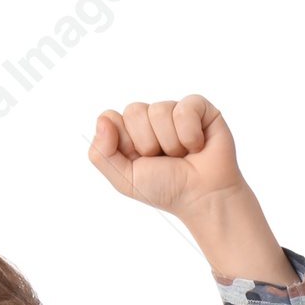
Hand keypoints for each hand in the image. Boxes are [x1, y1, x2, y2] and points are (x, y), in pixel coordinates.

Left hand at [87, 96, 243, 215]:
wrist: (202, 197)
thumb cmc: (166, 189)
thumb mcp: (125, 180)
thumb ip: (102, 155)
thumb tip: (101, 120)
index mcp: (129, 133)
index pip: (110, 117)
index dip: (123, 140)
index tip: (138, 160)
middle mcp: (149, 119)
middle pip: (134, 111)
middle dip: (147, 143)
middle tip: (163, 160)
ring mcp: (173, 111)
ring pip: (159, 110)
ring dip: (171, 143)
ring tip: (182, 155)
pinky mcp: (197, 106)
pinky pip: (184, 109)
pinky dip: (190, 134)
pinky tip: (197, 146)